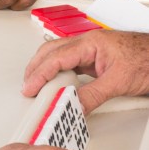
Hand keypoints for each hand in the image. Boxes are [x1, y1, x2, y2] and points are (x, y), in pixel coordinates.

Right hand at [22, 30, 148, 112]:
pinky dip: (59, 73)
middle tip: (28, 88)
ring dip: (46, 70)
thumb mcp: (120, 81)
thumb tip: (73, 108)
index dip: (39, 74)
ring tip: (39, 87)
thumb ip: (93, 95)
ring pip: (58, 56)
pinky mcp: (97, 58)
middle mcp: (88, 43)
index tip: (30, 89)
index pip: (56, 58)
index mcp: (91, 42)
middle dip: (35, 69)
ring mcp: (92, 50)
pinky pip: (71, 63)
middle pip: (50, 52)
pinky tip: (58, 85)